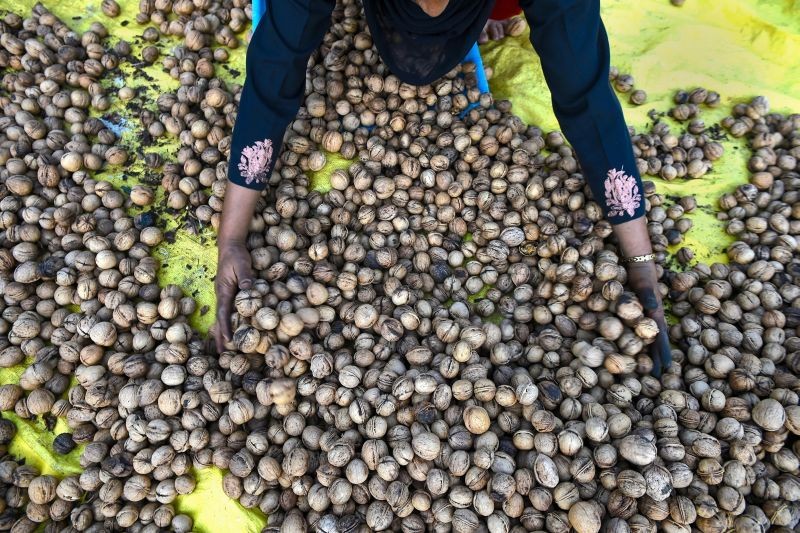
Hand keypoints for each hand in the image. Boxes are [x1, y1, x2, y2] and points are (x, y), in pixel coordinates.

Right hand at [213, 240, 252, 352]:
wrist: (230, 246)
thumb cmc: (236, 255)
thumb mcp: (242, 264)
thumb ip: (245, 277)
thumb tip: (248, 289)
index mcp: (223, 291)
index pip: (223, 313)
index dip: (225, 327)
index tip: (227, 340)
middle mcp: (221, 295)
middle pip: (219, 319)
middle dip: (219, 335)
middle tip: (220, 352)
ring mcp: (224, 294)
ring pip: (222, 316)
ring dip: (222, 330)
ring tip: (224, 346)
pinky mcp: (229, 292)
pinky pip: (227, 310)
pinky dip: (227, 321)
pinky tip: (231, 328)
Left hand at [626, 261, 670, 376]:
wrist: (636, 261)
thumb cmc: (642, 273)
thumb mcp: (645, 283)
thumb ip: (647, 294)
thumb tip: (651, 308)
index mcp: (655, 313)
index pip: (660, 336)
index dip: (662, 352)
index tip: (664, 368)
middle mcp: (650, 316)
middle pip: (654, 340)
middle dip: (655, 358)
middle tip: (656, 377)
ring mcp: (642, 315)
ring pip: (645, 337)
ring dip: (646, 352)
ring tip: (645, 369)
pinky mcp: (633, 312)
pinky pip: (634, 330)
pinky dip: (635, 340)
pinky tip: (630, 350)